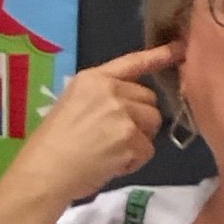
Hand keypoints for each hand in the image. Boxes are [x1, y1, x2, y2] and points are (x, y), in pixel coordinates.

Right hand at [0, 43, 179, 223]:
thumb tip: (128, 109)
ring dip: (138, 141)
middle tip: (113, 139)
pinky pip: (147, 150)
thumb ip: (99, 100)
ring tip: (110, 153)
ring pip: (152, 124)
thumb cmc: (48, 148)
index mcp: (92, 80)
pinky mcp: (131, 138)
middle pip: (149, 100)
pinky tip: (110, 165)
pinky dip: (133, 162)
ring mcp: (122, 113)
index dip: (159, 56)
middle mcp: (110, 90)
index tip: (181, 48)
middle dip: (140, 119)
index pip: (132, 63)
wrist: (42, 175)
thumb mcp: (69, 109)